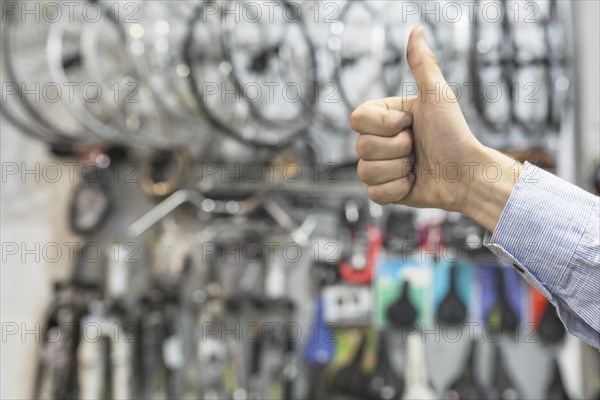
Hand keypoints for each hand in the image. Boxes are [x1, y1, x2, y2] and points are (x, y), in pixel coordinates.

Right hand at [350, 26, 520, 231]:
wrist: (467, 174)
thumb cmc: (455, 133)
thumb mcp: (437, 96)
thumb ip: (422, 64)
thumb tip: (417, 29)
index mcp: (385, 118)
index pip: (356, 119)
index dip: (383, 125)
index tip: (409, 123)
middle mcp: (379, 141)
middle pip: (361, 147)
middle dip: (397, 149)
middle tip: (417, 147)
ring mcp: (380, 167)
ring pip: (365, 172)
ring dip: (398, 170)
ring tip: (417, 166)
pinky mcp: (384, 191)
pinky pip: (374, 194)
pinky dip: (397, 189)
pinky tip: (413, 182)